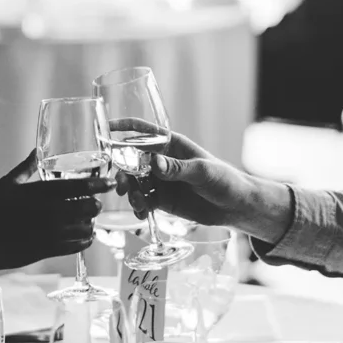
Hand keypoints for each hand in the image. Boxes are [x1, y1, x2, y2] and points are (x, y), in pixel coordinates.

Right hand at [0, 151, 111, 290]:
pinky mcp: (50, 250)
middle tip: (95, 203)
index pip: (78, 186)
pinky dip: (85, 239)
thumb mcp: (7, 184)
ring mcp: (52, 233)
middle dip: (95, 204)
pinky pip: (78, 245)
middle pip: (87, 207)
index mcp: (41, 193)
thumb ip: (25, 167)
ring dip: (90, 222)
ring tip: (88, 219)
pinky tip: (84, 235)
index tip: (109, 182)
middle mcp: (50, 212)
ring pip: (86, 227)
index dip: (97, 184)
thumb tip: (35, 149)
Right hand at [117, 132, 293, 245]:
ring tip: (138, 204)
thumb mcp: (202, 172)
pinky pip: (143, 200)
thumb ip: (177, 169)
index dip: (123, 128)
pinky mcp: (162, 199)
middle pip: (132, 161)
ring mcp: (161, 180)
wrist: (236, 207)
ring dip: (130, 192)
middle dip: (123, 172)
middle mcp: (162, 161)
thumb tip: (153, 163)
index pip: (143, 131)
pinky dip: (139, 207)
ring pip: (135, 183)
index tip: (106, 129)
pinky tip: (143, 214)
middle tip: (122, 186)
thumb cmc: (224, 179)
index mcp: (171, 145)